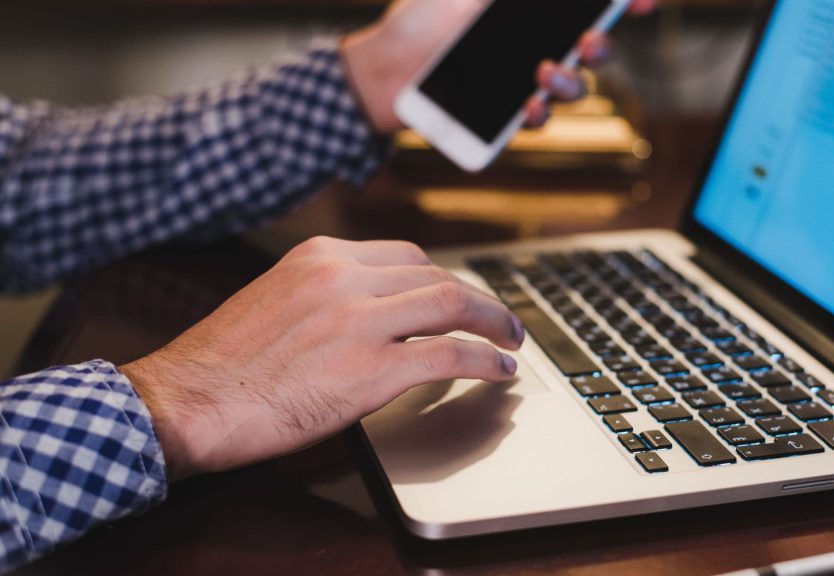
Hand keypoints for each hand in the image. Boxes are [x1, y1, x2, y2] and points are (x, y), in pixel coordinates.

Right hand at [120, 237, 523, 480]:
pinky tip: (498, 370)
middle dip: (479, 299)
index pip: (407, 257)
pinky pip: (448, 355)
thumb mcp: (275, 301)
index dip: (444, 279)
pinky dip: (484, 361)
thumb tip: (375, 313)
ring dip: (494, 323)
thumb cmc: (224, 364)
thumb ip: (328, 296)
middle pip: (437, 277)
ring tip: (511, 341)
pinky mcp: (370, 370)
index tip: (461, 296)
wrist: (186, 403)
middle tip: (501, 320)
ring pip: (453, 306)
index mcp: (322, 259)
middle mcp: (345, 279)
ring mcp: (360, 322)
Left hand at [343, 0, 656, 132]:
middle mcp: (537, 45)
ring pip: (573, 89)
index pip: (590, 7)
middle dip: (601, 45)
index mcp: (533, 12)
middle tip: (589, 42)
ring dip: (573, 84)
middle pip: (592, 48)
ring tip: (546, 74)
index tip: (640, 1)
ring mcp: (524, 82)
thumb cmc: (421, 17)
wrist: (385, 66)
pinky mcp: (506, 116)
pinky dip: (538, 115)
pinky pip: (536, 121)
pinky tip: (528, 106)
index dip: (623, 3)